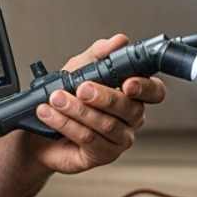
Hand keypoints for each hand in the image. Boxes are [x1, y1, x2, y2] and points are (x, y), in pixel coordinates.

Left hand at [28, 35, 167, 174]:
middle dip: (103, 96)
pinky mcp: (102, 155)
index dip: (145, 88)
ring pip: (106, 124)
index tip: (128, 83)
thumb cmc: (66, 98)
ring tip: (56, 99)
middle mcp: (131, 119)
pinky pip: (89, 139)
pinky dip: (67, 124)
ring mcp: (119, 139)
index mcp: (133, 95)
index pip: (154, 92)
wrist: (41, 130)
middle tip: (81, 88)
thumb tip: (118, 41)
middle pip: (129, 109)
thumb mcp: (79, 69)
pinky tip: (50, 114)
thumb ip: (98, 54)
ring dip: (77, 110)